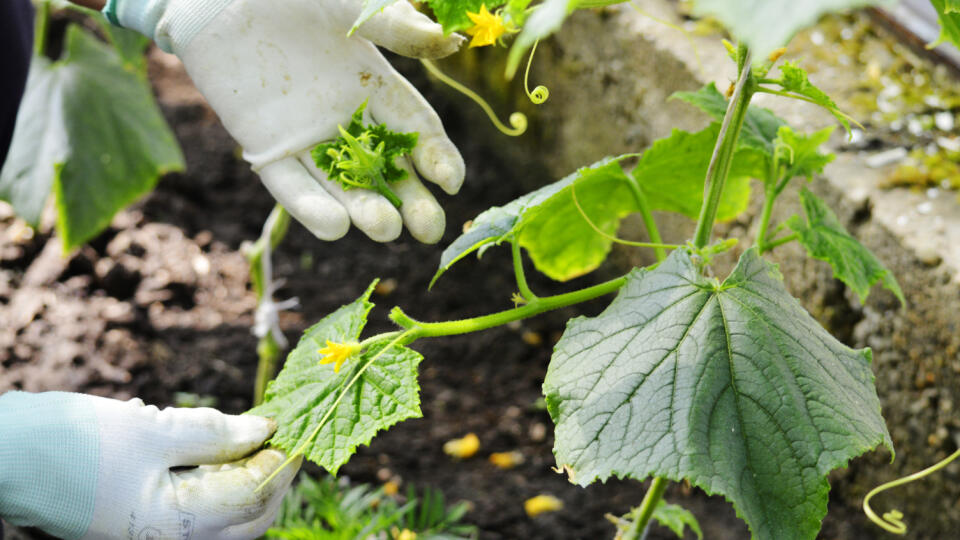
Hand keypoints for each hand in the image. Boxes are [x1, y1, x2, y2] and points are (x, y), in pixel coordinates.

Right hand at [0, 391, 298, 539]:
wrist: (4, 457)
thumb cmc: (69, 442)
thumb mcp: (150, 429)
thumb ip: (215, 433)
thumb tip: (266, 428)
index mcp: (176, 527)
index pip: (255, 497)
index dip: (281, 460)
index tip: (293, 423)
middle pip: (249, 516)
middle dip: (271, 474)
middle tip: (278, 431)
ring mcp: (158, 538)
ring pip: (228, 518)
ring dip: (246, 479)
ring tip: (248, 439)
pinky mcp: (146, 526)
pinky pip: (200, 513)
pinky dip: (217, 484)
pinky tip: (215, 452)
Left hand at [107, 0, 465, 243]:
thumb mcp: (346, 7)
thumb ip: (392, 25)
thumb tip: (446, 38)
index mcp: (376, 88)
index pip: (416, 132)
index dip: (437, 158)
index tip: (451, 182)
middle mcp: (348, 122)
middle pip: (388, 172)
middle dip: (411, 203)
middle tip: (429, 230)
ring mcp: (308, 141)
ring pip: (343, 187)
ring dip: (366, 211)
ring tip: (386, 230)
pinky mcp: (266, 151)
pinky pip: (292, 186)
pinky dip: (310, 208)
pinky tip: (335, 227)